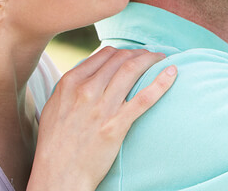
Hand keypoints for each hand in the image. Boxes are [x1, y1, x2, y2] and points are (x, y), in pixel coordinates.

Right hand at [28, 47, 176, 190]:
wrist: (59, 175)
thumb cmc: (55, 144)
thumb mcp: (55, 107)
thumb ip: (71, 87)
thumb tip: (91, 72)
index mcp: (70, 83)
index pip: (104, 54)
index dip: (123, 51)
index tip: (134, 54)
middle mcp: (85, 90)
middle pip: (120, 59)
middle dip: (140, 53)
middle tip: (151, 56)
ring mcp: (101, 107)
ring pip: (132, 70)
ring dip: (151, 60)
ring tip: (161, 59)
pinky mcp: (116, 125)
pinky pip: (143, 98)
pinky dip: (161, 82)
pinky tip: (172, 73)